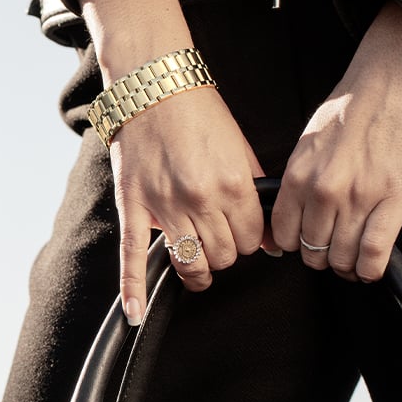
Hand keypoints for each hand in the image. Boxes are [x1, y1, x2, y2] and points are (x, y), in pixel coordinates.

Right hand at [110, 85, 268, 324]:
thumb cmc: (198, 113)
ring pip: (191, 263)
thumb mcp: (241, 148)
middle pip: (224, 256)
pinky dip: (133, 290)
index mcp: (233, 185)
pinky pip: (132, 257)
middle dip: (227, 250)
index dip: (250, 239)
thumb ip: (257, 194)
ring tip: (200, 261)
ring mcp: (165, 207)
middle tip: (221, 236)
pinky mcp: (134, 208)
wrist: (154, 88)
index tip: (243, 232)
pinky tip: (135, 314)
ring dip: (199, 268)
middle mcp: (200, 200)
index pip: (252, 241)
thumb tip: (269, 238)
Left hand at [271, 1, 401, 280]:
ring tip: (352, 262)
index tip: (303, 248)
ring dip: (346, 266)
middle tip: (331, 254)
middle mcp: (324, 190)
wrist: (395, 80)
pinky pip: (374, 252)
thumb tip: (293, 210)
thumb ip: (299, 179)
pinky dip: (370, 269)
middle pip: (313, 251)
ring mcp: (360, 197)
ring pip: (342, 257)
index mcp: (298, 175)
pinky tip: (369, 269)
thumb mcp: (308, 143)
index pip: (284, 234)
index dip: (294, 248)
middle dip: (321, 258)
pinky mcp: (395, 199)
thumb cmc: (353, 106)